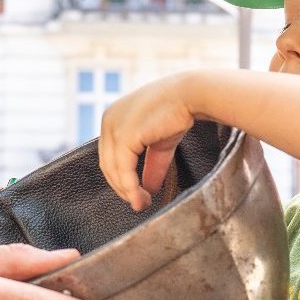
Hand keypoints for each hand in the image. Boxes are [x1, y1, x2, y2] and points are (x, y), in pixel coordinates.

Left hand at [98, 73, 200, 211]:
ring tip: (141, 204)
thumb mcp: (159, 142)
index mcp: (112, 117)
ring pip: (114, 170)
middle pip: (108, 164)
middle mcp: (108, 120)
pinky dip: (131, 187)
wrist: (191, 95)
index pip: (109, 154)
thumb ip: (151, 164)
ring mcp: (114, 127)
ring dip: (127, 191)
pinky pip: (123, 170)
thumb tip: (149, 190)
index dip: (121, 176)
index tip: (135, 193)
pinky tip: (141, 198)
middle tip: (138, 203)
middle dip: (122, 187)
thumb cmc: (178, 113)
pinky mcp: (124, 136)